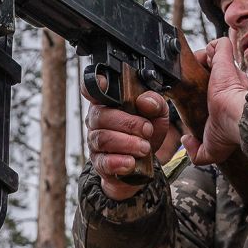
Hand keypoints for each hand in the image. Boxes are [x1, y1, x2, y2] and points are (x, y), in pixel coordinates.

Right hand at [81, 83, 169, 201]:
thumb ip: (155, 102)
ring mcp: (94, 140)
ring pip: (103, 138)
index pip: (90, 88)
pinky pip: (102, 161)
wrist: (146, 161)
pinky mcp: (98, 161)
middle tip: (147, 131)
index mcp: (107, 101)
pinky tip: (131, 162)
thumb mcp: (157, 113)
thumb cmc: (146, 131)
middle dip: (128, 124)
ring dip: (127, 143)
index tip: (104, 84)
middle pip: (101, 116)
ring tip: (144, 148)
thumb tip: (145, 101)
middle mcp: (96, 118)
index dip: (94, 85)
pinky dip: (118, 162)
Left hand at [183, 37, 247, 165]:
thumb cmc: (228, 134)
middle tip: (190, 76)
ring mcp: (229, 72)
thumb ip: (198, 151)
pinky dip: (212, 47)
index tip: (195, 92)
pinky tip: (204, 56)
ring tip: (193, 65)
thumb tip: (186, 139)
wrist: (238, 119)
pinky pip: (220, 45)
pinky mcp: (226, 62)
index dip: (206, 88)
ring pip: (215, 56)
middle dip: (201, 69)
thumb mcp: (211, 150)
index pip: (218, 89)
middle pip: (214, 70)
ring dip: (203, 57)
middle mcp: (231, 84)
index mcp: (228, 101)